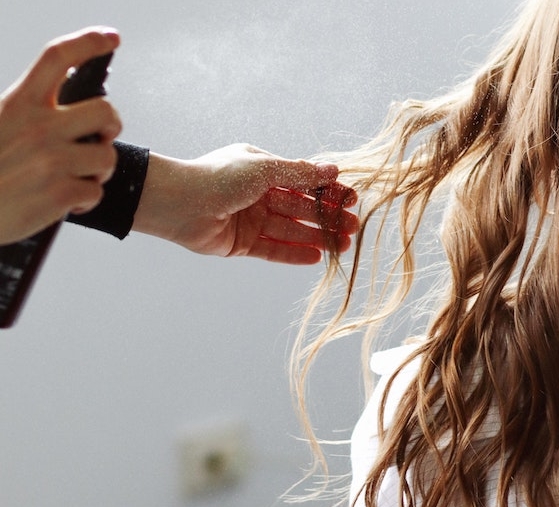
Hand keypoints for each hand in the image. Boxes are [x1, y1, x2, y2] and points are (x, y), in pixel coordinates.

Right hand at [0, 27, 121, 243]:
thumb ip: (27, 109)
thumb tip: (67, 96)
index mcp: (18, 104)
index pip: (57, 57)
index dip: (89, 42)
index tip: (111, 37)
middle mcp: (38, 128)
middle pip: (105, 110)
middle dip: (112, 125)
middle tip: (102, 137)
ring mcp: (51, 161)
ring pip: (106, 156)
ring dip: (98, 170)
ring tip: (77, 177)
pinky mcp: (59, 194)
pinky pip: (96, 192)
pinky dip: (86, 201)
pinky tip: (67, 203)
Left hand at [132, 143, 357, 264]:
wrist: (177, 203)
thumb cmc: (220, 177)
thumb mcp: (264, 169)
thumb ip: (299, 173)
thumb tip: (333, 169)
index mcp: (262, 170)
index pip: (303, 181)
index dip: (327, 190)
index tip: (351, 199)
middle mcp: (258, 194)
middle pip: (300, 208)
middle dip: (326, 217)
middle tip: (353, 227)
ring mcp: (250, 220)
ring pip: (290, 229)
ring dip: (316, 237)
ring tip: (342, 245)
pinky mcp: (242, 243)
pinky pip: (273, 249)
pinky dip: (294, 253)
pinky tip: (316, 257)